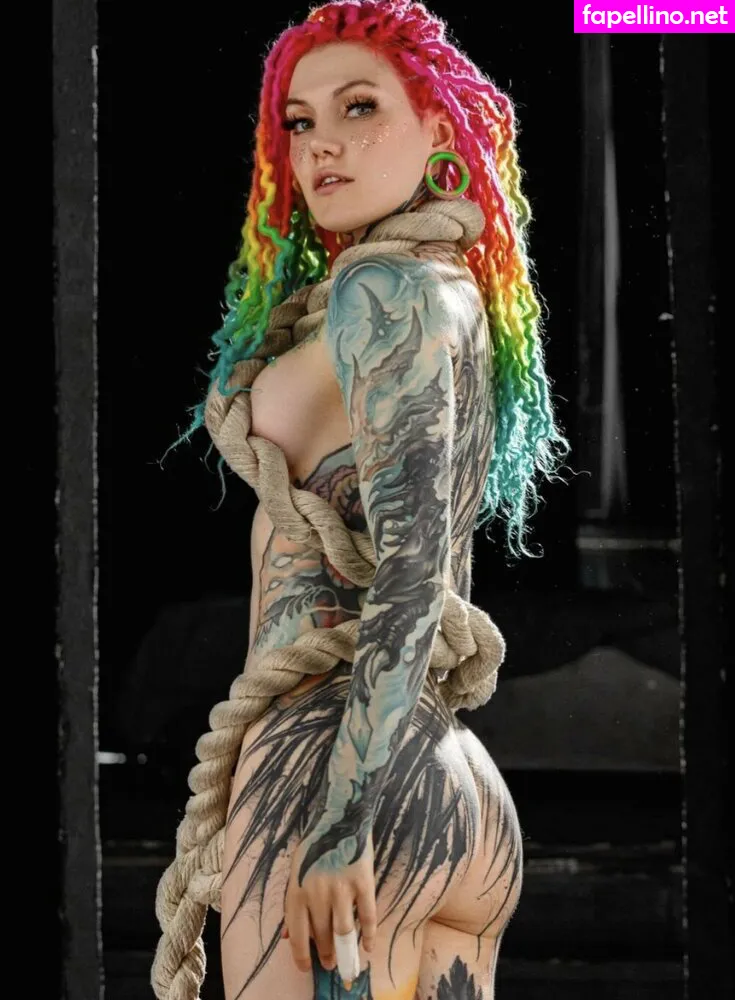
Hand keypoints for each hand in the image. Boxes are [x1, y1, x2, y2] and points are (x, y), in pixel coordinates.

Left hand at [282, 827, 377, 980]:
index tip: (306, 967)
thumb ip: (293, 903)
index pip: (297, 933)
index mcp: (297, 889)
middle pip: (322, 935)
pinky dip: (369, 935)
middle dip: (325, 954)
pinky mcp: (363, 881)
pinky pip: (368, 916)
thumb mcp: (296, 871)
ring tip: (346, 959)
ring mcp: (341, 887)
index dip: (301, 955)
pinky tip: (367, 946)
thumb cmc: (315, 844)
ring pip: (343, 930)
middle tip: (330, 963)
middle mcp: (317, 892)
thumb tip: (289, 936)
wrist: (341, 816)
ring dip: (344, 949)